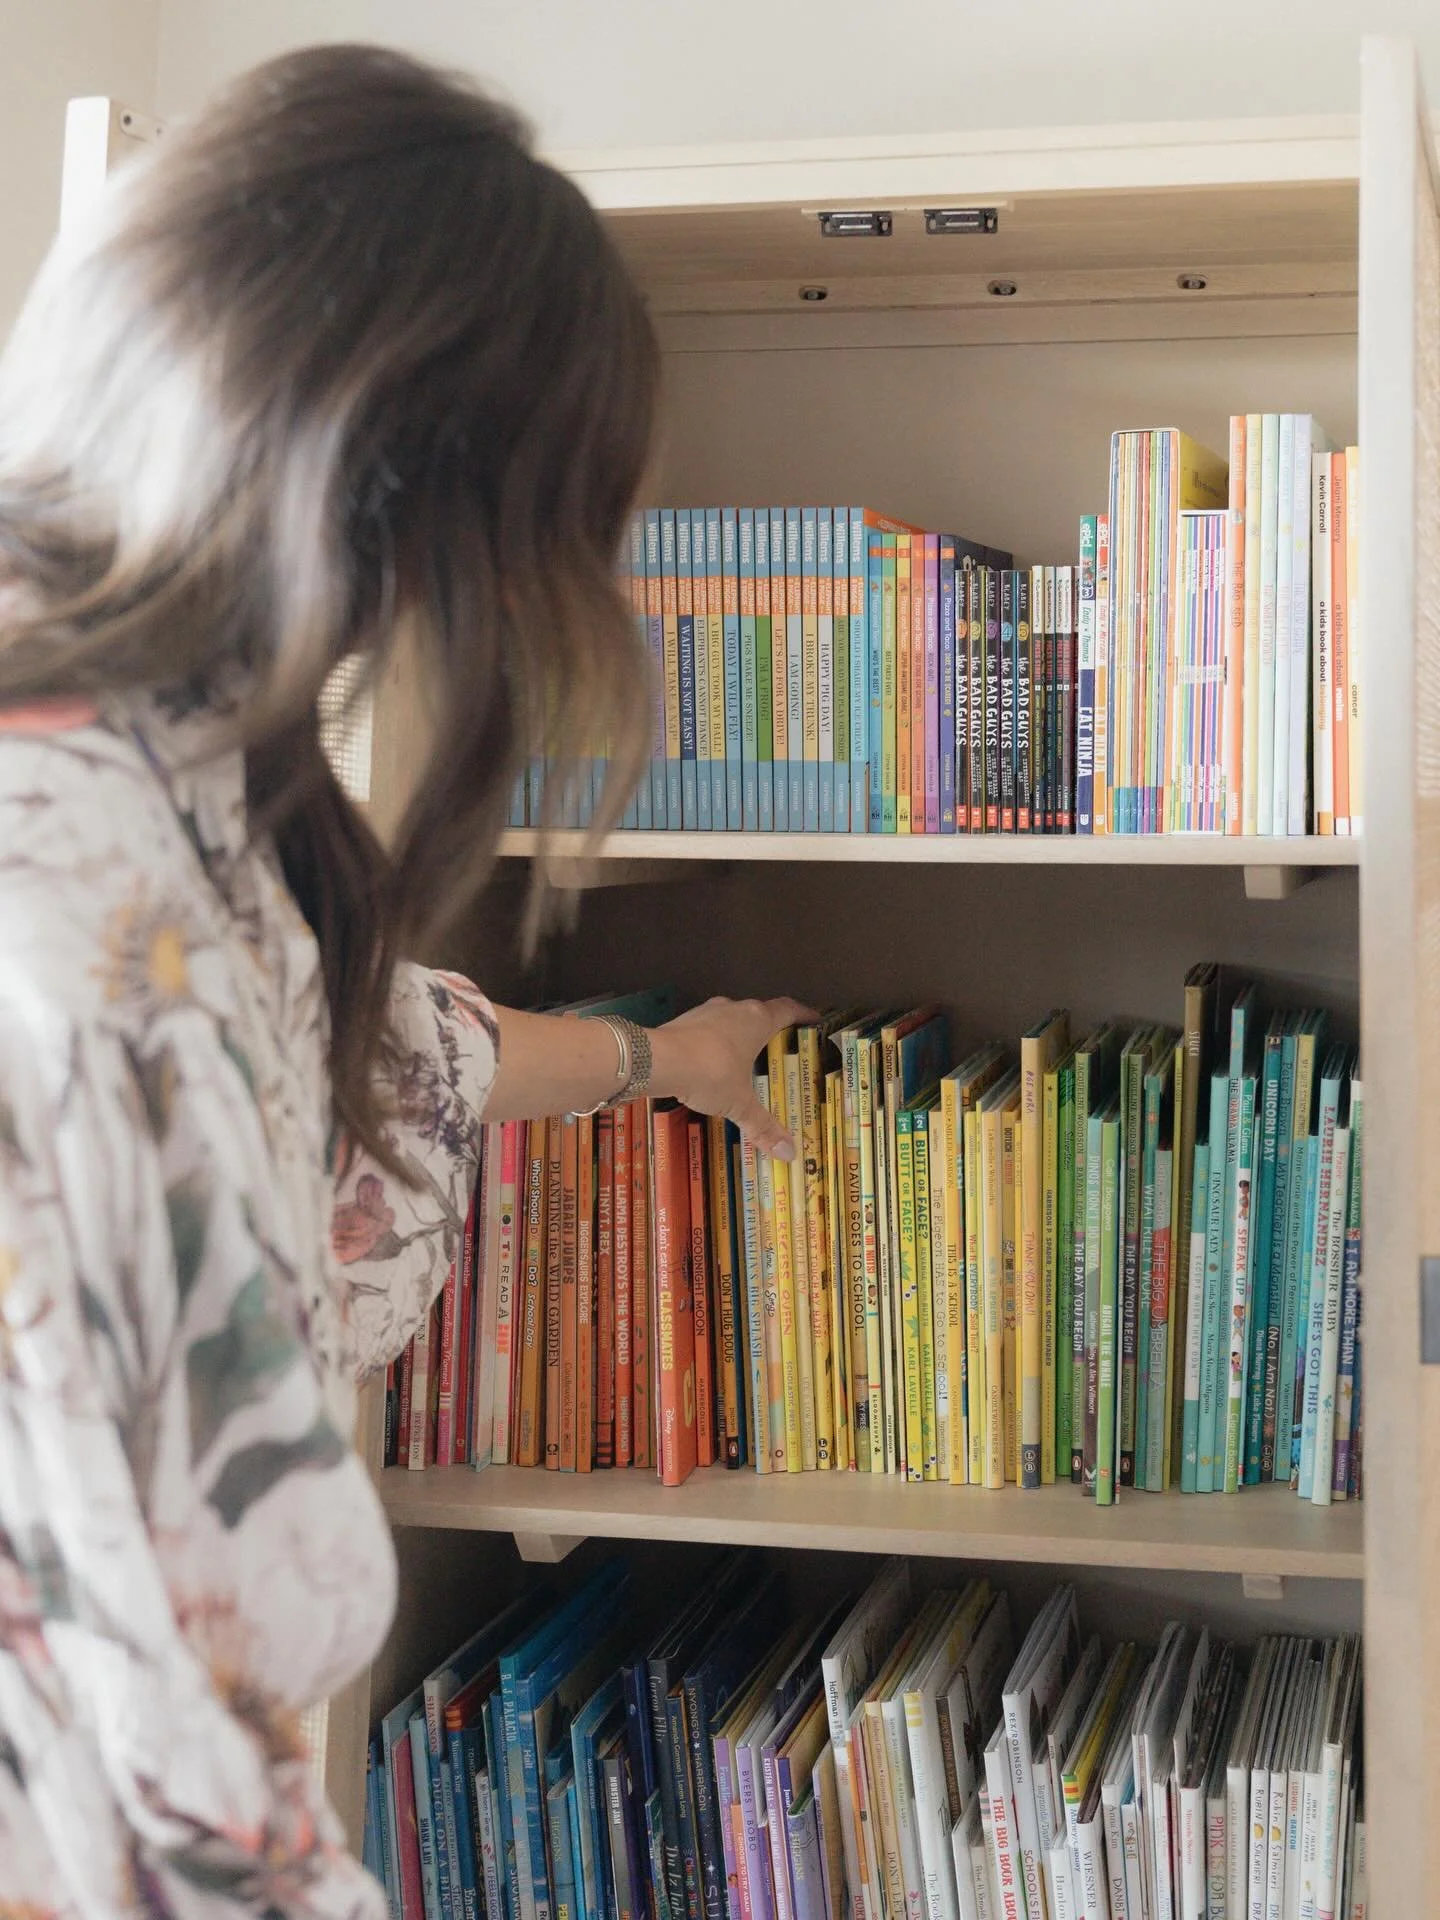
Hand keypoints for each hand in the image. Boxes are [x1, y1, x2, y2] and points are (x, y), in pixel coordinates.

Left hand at [650, 996, 816, 1159]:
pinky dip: (717, 1042)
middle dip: (772, 1029)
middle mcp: (735, 1008)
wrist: (657, 1060)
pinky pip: (710, 1028)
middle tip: (780, 1048)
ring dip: (741, 1034)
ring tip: (747, 1058)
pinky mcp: (685, 1019)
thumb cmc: (710, 1074)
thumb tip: (790, 1154)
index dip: (803, 1013)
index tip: (814, 1019)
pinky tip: (714, 1062)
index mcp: (757, 1020)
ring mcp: (708, 1010)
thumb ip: (763, 1126)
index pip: (788, 1009)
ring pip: (733, 1019)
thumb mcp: (739, 1104)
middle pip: (760, 1013)